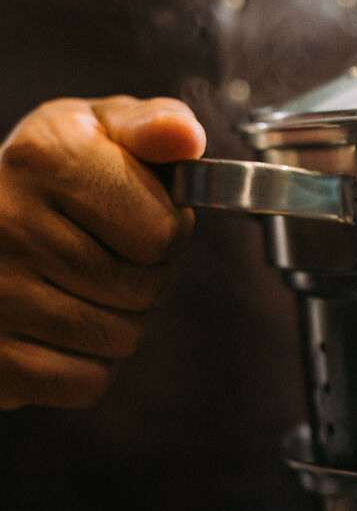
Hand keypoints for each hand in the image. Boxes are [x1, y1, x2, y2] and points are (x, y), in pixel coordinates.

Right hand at [0, 95, 205, 409]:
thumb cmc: (49, 178)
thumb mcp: (99, 132)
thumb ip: (153, 127)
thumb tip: (184, 136)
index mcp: (45, 157)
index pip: (163, 235)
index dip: (167, 232)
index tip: (136, 218)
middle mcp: (8, 222)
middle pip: (146, 291)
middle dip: (142, 279)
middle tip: (101, 254)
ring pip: (120, 340)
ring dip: (114, 322)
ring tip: (73, 285)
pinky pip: (87, 382)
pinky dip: (86, 366)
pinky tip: (56, 327)